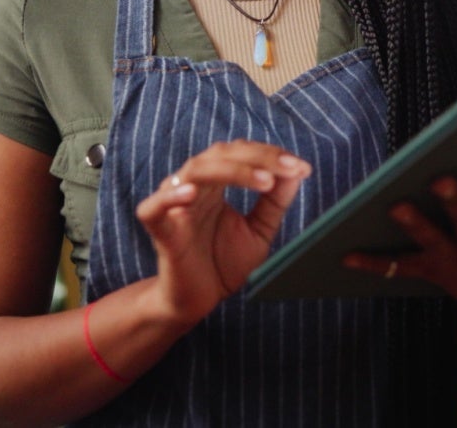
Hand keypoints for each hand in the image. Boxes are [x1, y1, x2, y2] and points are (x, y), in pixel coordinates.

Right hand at [135, 140, 311, 325]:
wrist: (199, 301)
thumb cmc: (224, 263)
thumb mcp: (259, 231)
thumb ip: (273, 203)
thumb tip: (296, 173)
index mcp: (216, 182)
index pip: (241, 154)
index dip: (271, 155)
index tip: (303, 167)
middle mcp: (194, 185)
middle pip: (221, 154)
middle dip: (259, 158)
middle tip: (290, 168)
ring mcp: (174, 205)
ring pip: (196, 170)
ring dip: (234, 171)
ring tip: (265, 182)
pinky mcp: (159, 230)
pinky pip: (153, 207)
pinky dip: (170, 197)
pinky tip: (192, 193)